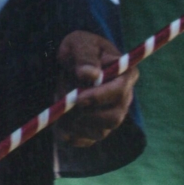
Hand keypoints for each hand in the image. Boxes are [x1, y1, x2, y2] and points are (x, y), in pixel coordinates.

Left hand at [56, 31, 137, 146]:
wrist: (68, 66)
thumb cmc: (78, 50)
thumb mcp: (78, 43)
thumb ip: (84, 56)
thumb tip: (90, 74)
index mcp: (126, 75)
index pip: (120, 92)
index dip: (100, 98)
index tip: (77, 99)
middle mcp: (124, 99)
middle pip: (113, 118)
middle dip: (84, 113)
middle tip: (63, 104)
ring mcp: (112, 117)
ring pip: (98, 132)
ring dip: (73, 121)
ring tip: (58, 101)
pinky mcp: (97, 130)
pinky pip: (83, 141)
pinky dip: (67, 133)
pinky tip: (58, 116)